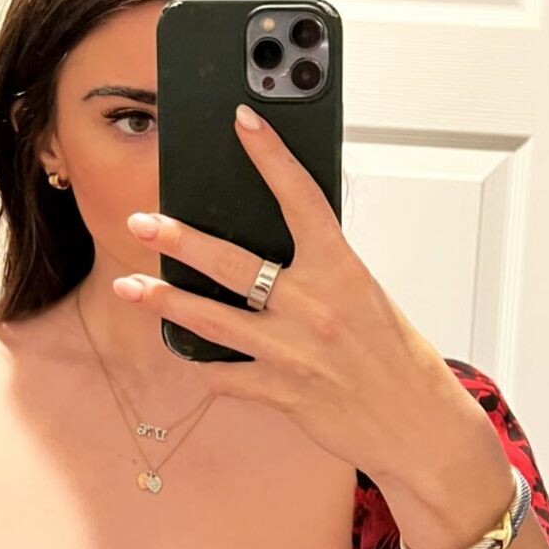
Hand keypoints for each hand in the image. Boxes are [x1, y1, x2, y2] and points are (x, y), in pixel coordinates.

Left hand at [113, 102, 482, 485]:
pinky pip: (225, 376)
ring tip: (129, 287)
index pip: (301, 197)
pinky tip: (187, 354)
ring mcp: (292, 351)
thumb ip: (322, 273)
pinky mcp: (281, 392)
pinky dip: (206, 365)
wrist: (419, 425)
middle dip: (178, 240)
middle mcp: (314, 306)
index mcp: (342, 271)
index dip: (270, 155)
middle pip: (231, 262)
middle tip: (142, 223)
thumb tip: (277, 253)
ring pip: (211, 320)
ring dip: (164, 302)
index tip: (243, 122)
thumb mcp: (367, 297)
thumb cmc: (397, 358)